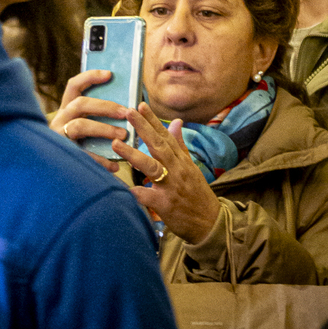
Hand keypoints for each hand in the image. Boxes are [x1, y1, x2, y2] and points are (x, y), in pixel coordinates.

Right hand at [49, 68, 129, 158]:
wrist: (52, 172)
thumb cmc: (78, 145)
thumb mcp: (82, 125)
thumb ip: (96, 116)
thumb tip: (125, 107)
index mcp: (66, 109)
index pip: (74, 85)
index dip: (90, 77)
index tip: (110, 74)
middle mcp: (60, 119)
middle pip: (80, 104)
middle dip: (105, 106)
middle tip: (125, 112)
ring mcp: (59, 136)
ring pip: (80, 126)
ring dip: (104, 129)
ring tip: (123, 135)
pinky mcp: (62, 154)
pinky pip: (83, 154)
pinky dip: (100, 160)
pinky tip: (114, 166)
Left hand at [113, 103, 221, 247]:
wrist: (210, 224)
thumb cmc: (197, 194)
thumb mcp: (191, 167)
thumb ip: (180, 145)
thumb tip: (176, 121)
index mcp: (181, 160)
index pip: (166, 135)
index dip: (153, 120)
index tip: (141, 105)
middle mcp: (176, 170)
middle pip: (159, 145)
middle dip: (143, 128)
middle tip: (128, 112)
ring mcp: (171, 186)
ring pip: (152, 167)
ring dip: (134, 155)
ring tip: (116, 143)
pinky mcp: (165, 204)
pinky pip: (147, 197)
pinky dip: (135, 192)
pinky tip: (121, 186)